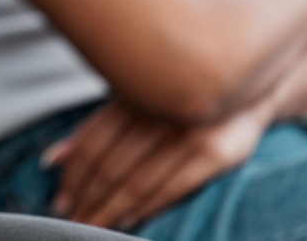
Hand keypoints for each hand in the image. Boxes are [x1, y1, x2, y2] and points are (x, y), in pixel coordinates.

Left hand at [47, 95, 271, 230]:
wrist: (251, 83)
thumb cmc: (182, 92)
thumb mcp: (138, 96)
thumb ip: (100, 125)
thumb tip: (55, 157)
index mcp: (134, 89)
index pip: (93, 141)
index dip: (73, 173)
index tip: (59, 195)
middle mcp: (159, 109)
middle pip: (111, 164)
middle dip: (86, 196)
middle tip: (69, 216)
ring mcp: (190, 131)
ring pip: (138, 181)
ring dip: (110, 208)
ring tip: (91, 224)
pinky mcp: (218, 153)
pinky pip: (172, 188)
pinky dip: (146, 207)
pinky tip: (127, 219)